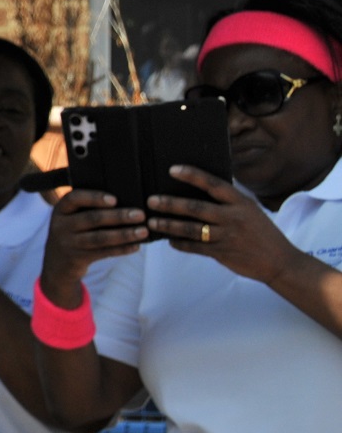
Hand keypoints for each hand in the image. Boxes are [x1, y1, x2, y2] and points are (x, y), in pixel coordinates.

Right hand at [40, 188, 146, 305]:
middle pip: (92, 219)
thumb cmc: (72, 234)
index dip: (94, 197)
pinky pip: (103, 253)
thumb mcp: (70, 219)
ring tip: (143, 231)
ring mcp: (68, 243)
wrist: (56, 264)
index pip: (74, 198)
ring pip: (100, 238)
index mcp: (60, 210)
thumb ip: (86, 209)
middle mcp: (61, 226)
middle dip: (118, 216)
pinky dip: (121, 249)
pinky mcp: (77, 258)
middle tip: (140, 215)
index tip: (115, 199)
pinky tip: (135, 246)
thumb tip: (124, 201)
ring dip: (124, 234)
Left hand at [148, 165, 298, 283]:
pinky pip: (195, 247)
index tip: (173, 170)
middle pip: (196, 208)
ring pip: (191, 229)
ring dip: (169, 225)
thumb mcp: (250, 211)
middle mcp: (233, 217)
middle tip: (151, 200)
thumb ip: (228, 203)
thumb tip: (200, 191)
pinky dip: (180, 244)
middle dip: (171, 204)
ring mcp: (227, 236)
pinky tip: (169, 240)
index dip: (192, 176)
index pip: (213, 184)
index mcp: (241, 202)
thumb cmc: (262, 233)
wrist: (281, 262)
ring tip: (152, 222)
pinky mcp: (222, 253)